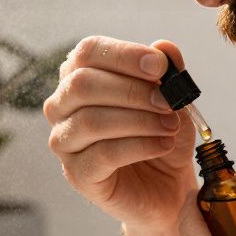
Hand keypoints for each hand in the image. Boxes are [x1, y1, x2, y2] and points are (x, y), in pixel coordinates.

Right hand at [44, 36, 196, 229]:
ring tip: (170, 126)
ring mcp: (65, 142)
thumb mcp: (173, 98)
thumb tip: (164, 48)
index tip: (159, 66)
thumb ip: (168, 71)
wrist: (168, 186)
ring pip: (91, 121)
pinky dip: (139, 146)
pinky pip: (102, 154)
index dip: (123, 55)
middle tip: (168, 102)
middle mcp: (62, 106)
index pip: (87, 52)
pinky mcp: (77, 175)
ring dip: (139, 120)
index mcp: (80, 76)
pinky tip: (162, 145)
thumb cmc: (162, 134)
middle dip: (132, 91)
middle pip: (82, 84)